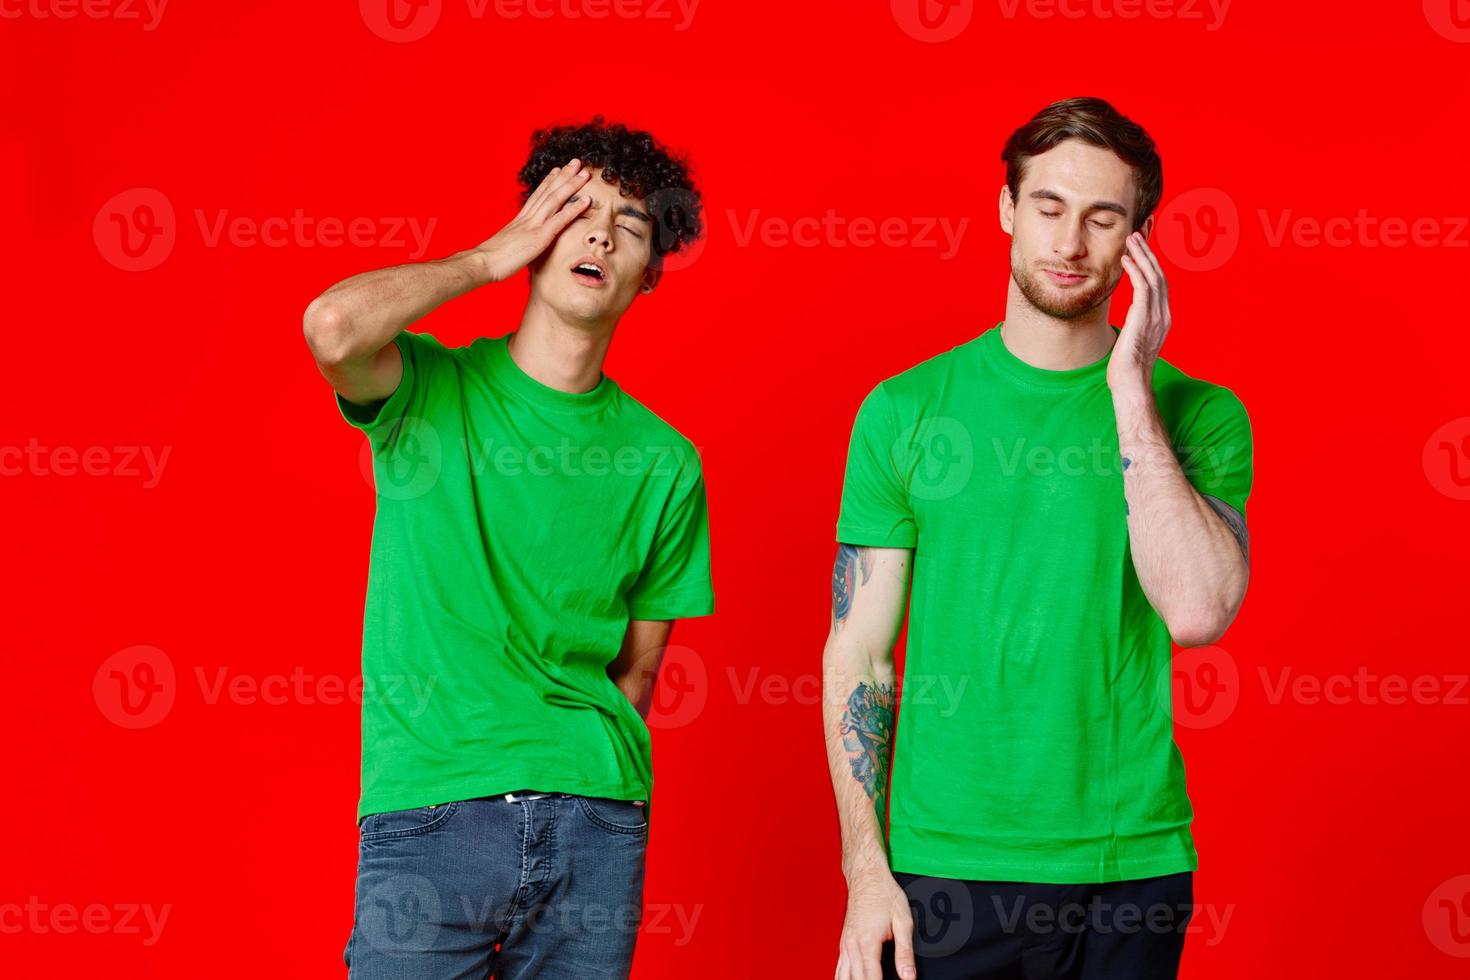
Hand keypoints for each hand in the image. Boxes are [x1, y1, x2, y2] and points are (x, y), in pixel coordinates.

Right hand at [473, 158, 592, 282]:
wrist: (483, 263)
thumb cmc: (491, 260)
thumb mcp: (506, 246)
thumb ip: (516, 241)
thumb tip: (518, 246)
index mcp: (519, 220)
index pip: (536, 196)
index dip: (548, 182)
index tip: (557, 170)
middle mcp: (527, 218)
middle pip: (547, 192)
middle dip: (563, 176)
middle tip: (576, 162)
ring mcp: (533, 225)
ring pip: (555, 199)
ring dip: (571, 185)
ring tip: (585, 173)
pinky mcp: (539, 237)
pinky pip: (560, 220)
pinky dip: (574, 209)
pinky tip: (586, 200)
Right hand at [836, 867, 915, 979]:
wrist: (866, 875)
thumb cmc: (884, 893)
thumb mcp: (903, 921)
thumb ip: (905, 952)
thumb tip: (908, 976)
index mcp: (867, 942)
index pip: (872, 979)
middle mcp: (852, 945)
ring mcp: (845, 944)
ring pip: (843, 977)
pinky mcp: (843, 942)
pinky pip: (838, 968)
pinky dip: (843, 979)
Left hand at [1109, 230, 1171, 389]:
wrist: (1130, 384)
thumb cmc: (1126, 368)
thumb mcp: (1134, 341)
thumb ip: (1136, 325)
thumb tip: (1130, 319)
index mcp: (1163, 319)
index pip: (1160, 285)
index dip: (1151, 265)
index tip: (1140, 250)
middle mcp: (1163, 315)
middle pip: (1160, 276)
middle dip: (1148, 254)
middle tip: (1136, 236)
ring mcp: (1156, 317)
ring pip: (1153, 277)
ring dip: (1142, 256)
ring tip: (1131, 240)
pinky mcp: (1144, 318)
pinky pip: (1143, 288)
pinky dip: (1135, 271)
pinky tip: (1126, 260)